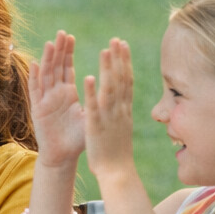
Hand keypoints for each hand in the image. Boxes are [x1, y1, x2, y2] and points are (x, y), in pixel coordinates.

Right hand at [28, 31, 86, 169]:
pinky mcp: (38, 110)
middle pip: (55, 67)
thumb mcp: (91, 116)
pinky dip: (35, 77)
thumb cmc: (78, 139)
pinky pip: (36, 91)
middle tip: (62, 33)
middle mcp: (55, 94)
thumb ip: (96, 100)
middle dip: (58, 50)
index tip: (70, 37)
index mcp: (67, 93)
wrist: (64, 157)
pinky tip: (35, 64)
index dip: (68, 52)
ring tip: (51, 43)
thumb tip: (112, 86)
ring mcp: (45, 101)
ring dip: (48, 59)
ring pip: (46, 75)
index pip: (67, 68)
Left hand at [84, 39, 137, 180]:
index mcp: (125, 110)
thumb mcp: (123, 128)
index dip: (125, 62)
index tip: (123, 45)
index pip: (127, 81)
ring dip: (107, 69)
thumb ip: (123, 113)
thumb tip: (125, 101)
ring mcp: (109, 118)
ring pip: (109, 89)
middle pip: (122, 80)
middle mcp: (120, 111)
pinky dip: (91, 91)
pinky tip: (87, 76)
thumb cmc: (118, 153)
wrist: (118, 173)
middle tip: (116, 40)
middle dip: (119, 59)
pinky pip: (93, 106)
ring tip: (105, 50)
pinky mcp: (97, 126)